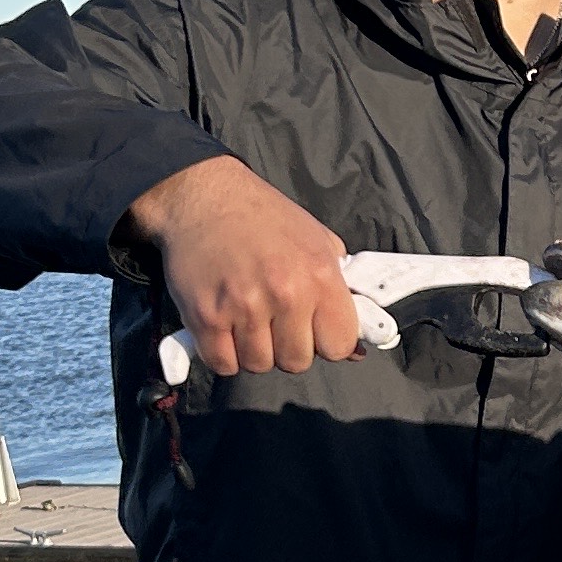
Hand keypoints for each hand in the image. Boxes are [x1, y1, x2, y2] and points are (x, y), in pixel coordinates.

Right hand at [120, 157, 365, 374]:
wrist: (204, 196)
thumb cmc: (265, 218)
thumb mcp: (318, 241)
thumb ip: (341, 292)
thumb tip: (357, 350)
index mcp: (320, 274)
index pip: (339, 346)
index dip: (326, 342)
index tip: (313, 330)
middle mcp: (285, 293)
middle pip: (297, 362)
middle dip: (287, 348)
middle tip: (274, 321)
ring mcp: (244, 307)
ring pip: (258, 365)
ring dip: (253, 350)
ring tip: (246, 320)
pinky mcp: (206, 316)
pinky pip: (222, 364)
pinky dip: (222, 354)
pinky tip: (224, 327)